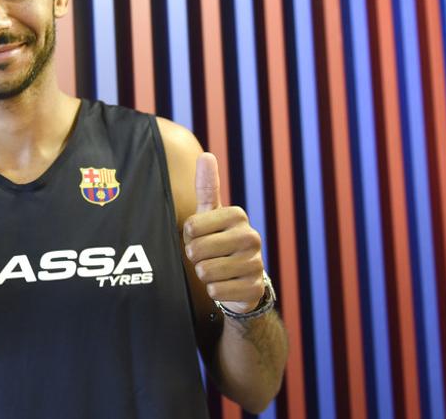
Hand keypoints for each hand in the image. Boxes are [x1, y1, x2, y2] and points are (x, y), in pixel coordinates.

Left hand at [183, 153, 264, 314]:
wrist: (242, 279)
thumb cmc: (219, 241)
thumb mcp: (211, 214)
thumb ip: (207, 186)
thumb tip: (206, 155)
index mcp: (237, 215)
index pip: (191, 227)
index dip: (189, 237)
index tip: (201, 237)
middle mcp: (251, 236)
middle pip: (197, 251)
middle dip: (195, 257)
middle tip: (208, 256)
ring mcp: (255, 263)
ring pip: (205, 272)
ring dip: (204, 274)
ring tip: (216, 269)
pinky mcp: (254, 288)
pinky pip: (216, 291)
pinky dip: (214, 291)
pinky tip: (225, 285)